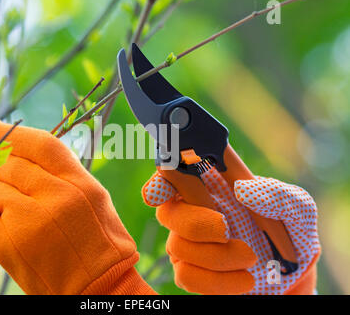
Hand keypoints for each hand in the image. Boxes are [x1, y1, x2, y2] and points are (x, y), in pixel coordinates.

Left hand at [0, 119, 154, 294]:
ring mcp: (28, 223)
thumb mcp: (94, 195)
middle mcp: (54, 199)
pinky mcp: (7, 246)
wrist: (96, 287)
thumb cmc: (99, 240)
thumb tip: (24, 145)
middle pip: (8, 163)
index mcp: (79, 184)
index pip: (40, 145)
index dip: (12, 132)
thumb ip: (64, 168)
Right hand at [143, 169, 319, 294]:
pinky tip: (244, 279)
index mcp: (209, 183)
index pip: (172, 175)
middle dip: (195, 223)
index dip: (160, 182)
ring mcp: (186, 240)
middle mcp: (191, 209)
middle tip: (226, 229)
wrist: (291, 269)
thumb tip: (243, 190)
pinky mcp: (190, 269)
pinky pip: (186, 275)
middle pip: (167, 213)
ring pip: (177, 247)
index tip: (159, 192)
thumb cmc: (288, 227)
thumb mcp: (296, 207)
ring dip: (216, 256)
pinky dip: (217, 281)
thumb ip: (276, 195)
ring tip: (251, 257)